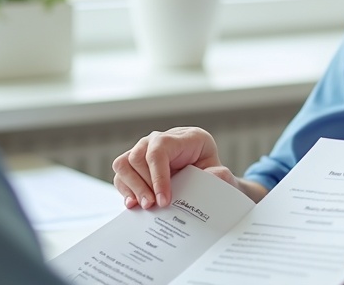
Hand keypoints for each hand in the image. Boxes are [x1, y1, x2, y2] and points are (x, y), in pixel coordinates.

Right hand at [111, 127, 238, 209]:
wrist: (208, 180)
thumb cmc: (213, 175)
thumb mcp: (222, 175)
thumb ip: (221, 176)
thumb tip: (212, 177)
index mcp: (185, 138)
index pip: (160, 149)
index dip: (158, 175)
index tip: (164, 200)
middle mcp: (160, 139)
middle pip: (138, 157)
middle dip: (144, 185)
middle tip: (153, 206)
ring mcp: (145, 150)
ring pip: (124, 163)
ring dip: (132, 187)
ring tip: (145, 206)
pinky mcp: (135, 165)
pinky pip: (121, 175)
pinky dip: (125, 190)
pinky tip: (135, 205)